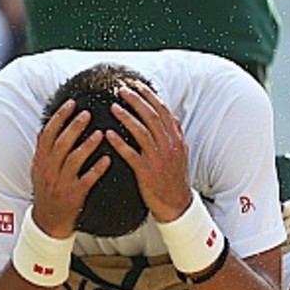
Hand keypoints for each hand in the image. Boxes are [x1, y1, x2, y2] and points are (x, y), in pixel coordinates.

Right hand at [30, 99, 109, 236]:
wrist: (48, 223)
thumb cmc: (48, 192)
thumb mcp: (39, 170)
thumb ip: (44, 150)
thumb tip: (48, 127)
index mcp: (41, 161)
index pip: (48, 134)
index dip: (59, 118)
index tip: (71, 103)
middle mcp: (49, 171)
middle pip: (61, 144)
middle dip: (74, 127)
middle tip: (87, 113)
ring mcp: (61, 184)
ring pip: (73, 161)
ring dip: (87, 146)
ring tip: (100, 133)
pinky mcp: (73, 196)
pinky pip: (86, 180)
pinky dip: (96, 169)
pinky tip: (107, 160)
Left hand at [105, 80, 192, 221]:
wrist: (176, 205)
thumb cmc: (174, 178)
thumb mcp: (180, 153)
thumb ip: (175, 133)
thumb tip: (172, 115)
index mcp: (176, 139)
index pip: (162, 111)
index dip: (148, 96)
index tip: (135, 85)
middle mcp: (169, 147)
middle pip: (151, 117)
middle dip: (136, 101)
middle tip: (121, 90)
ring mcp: (158, 160)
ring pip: (142, 133)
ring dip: (127, 118)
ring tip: (113, 107)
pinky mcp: (147, 174)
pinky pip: (131, 155)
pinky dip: (120, 144)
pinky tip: (108, 134)